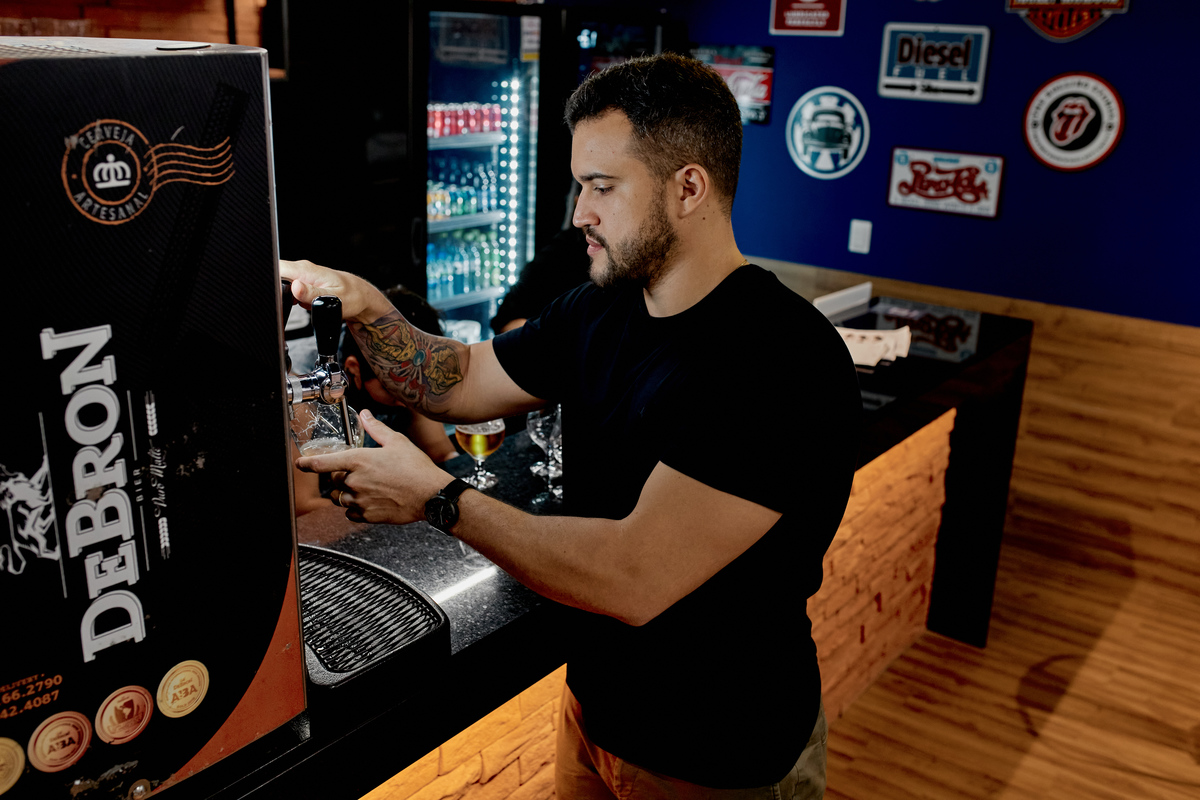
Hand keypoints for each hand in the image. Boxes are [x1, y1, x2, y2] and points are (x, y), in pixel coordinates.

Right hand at [280, 259, 389, 322]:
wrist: (361, 296)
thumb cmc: (352, 297)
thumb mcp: (333, 299)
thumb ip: (312, 294)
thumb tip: (295, 287)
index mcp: (306, 270)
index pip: (277, 268)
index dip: (270, 280)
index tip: (274, 293)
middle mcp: (302, 270)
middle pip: (275, 276)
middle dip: (277, 291)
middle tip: (294, 302)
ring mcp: (302, 276)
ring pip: (281, 285)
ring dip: (285, 297)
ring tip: (303, 303)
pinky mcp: (303, 283)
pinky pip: (290, 290)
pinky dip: (293, 300)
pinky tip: (304, 303)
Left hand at [295, 410, 450, 523]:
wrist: (431, 495)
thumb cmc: (417, 469)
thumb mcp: (397, 442)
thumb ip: (376, 429)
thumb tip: (365, 415)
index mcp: (359, 461)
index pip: (324, 463)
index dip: (308, 463)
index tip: (301, 463)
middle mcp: (355, 482)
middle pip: (333, 481)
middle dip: (341, 476)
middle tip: (359, 473)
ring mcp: (360, 500)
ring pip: (340, 499)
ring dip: (347, 493)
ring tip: (366, 487)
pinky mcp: (367, 516)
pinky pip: (350, 514)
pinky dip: (355, 508)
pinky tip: (370, 500)